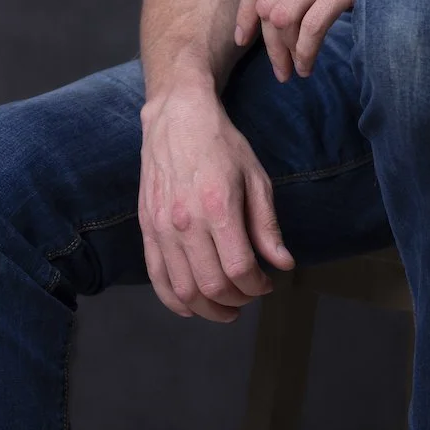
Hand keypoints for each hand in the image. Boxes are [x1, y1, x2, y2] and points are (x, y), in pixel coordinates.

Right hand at [138, 86, 294, 322]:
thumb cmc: (222, 144)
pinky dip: (175, 301)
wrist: (177, 119)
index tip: (267, 283)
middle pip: (212, 285)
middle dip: (236, 301)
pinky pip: (157, 278)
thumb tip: (283, 264)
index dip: (257, 286)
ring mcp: (161, 228)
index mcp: (219, 207)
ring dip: (207, 310)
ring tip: (227, 309)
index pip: (239, 268)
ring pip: (183, 290)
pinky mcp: (146, 229)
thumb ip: (267, 224)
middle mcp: (186, 222)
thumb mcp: (255, 177)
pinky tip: (193, 306)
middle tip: (249, 296)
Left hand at [234, 0, 429, 82]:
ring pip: (281, 20)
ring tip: (295, 71)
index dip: (243, 11)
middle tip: (278, 68)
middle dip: (268, 44)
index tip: (243, 37)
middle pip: (265, 6)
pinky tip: (309, 65)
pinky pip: (309, 29)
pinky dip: (305, 53)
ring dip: (285, 52)